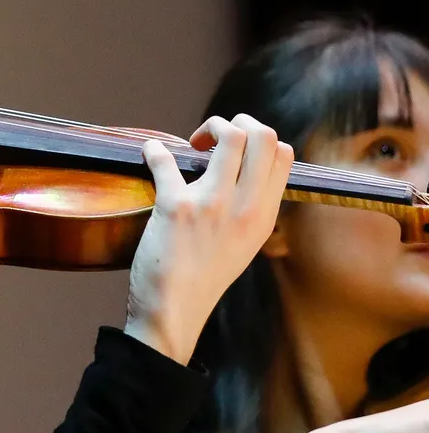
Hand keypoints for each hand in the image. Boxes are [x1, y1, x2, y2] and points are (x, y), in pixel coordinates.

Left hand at [125, 114, 293, 362]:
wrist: (174, 310)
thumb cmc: (204, 278)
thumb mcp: (245, 243)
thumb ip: (249, 209)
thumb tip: (243, 174)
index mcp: (264, 215)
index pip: (283, 154)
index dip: (259, 139)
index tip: (235, 151)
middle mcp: (245, 207)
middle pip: (262, 136)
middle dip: (237, 122)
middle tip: (213, 138)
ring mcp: (212, 204)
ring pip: (229, 137)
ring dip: (208, 127)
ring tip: (190, 143)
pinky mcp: (175, 206)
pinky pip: (166, 160)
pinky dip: (154, 150)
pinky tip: (149, 152)